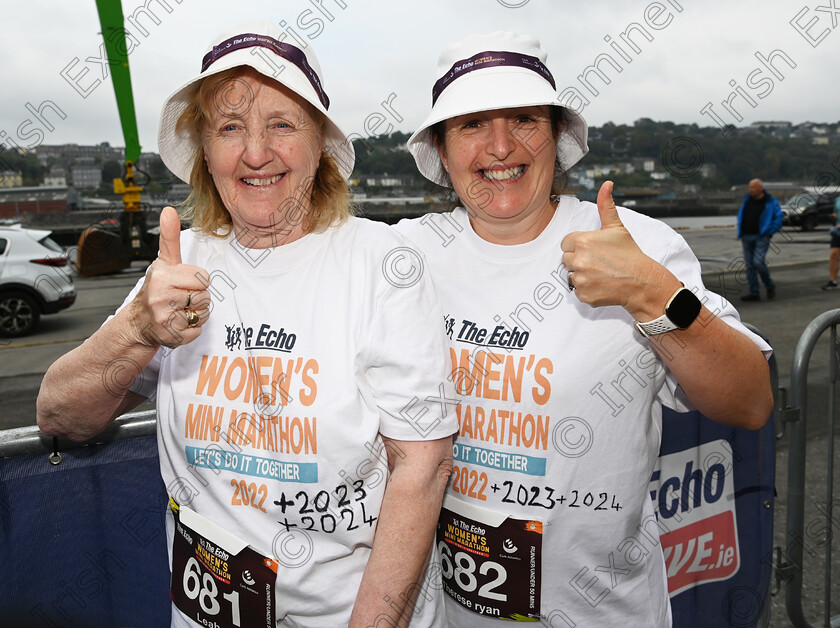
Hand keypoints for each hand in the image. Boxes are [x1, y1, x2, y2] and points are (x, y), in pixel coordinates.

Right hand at [126, 206, 211, 347]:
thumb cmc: (157, 289)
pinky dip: (192, 329)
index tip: (183, 283)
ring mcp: (164, 319)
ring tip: (179, 310)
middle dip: (198, 298)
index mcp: (162, 276)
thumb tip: (169, 210)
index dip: (197, 281)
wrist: (139, 322)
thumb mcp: (164, 262)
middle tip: (181, 298)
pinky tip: (177, 323)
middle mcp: (161, 297)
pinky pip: (198, 331)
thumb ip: (169, 237)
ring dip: (196, 313)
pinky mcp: (170, 337)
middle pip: (206, 297)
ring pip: (203, 314)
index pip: (203, 278)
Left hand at [560, 181, 677, 318]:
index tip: (593, 249)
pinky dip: (587, 289)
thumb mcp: (616, 227)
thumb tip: (606, 184)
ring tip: (601, 273)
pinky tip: (601, 284)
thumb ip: (605, 205)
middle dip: (579, 260)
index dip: (578, 246)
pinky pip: (577, 291)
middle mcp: (578, 260)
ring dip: (582, 275)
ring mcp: (580, 279)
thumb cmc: (629, 254)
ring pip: (571, 275)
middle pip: (566, 259)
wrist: (641, 281)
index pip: (566, 243)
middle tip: (598, 262)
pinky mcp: (583, 295)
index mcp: (582, 241)